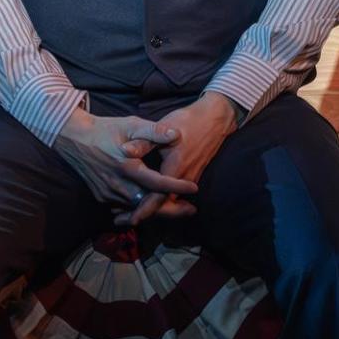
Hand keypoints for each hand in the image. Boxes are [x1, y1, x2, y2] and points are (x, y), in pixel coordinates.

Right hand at [52, 108, 199, 207]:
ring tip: (178, 209)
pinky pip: (124, 206)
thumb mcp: (131, 124)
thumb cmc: (105, 128)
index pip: (159, 183)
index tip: (195, 188)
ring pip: (137, 208)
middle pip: (150, 205)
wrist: (73, 137)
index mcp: (129, 167)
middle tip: (191, 209)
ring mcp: (108, 193)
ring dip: (157, 210)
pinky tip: (152, 206)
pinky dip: (139, 208)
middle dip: (172, 209)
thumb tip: (176, 134)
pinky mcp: (101, 196)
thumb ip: (154, 131)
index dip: (178, 186)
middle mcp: (118, 185)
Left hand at [121, 92, 241, 225]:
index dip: (144, 210)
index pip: (159, 198)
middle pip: (164, 205)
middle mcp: (185, 179)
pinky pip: (176, 194)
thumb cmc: (188, 121)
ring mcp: (191, 179)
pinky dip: (162, 201)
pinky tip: (148, 198)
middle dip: (145, 214)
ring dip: (153, 209)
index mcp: (175, 168)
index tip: (131, 220)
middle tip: (123, 220)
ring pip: (171, 201)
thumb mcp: (165, 127)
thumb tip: (124, 150)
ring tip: (130, 212)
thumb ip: (145, 141)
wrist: (215, 119)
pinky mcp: (193, 176)